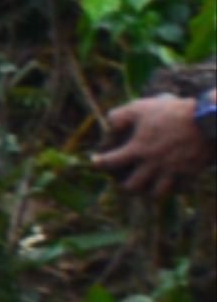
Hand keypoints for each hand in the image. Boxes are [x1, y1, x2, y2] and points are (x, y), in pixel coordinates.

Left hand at [93, 93, 211, 196]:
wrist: (207, 121)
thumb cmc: (171, 112)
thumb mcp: (140, 108)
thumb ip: (119, 116)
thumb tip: (108, 125)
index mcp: (139, 149)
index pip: (110, 163)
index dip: (99, 163)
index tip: (96, 160)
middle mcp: (154, 165)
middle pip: (131, 187)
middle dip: (122, 187)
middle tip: (120, 183)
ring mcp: (173, 171)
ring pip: (156, 194)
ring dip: (147, 191)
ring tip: (144, 186)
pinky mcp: (190, 173)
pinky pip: (178, 190)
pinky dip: (171, 190)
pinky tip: (167, 184)